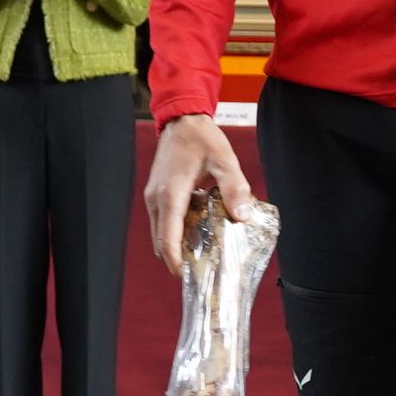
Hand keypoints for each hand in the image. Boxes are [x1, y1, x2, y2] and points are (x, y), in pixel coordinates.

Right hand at [145, 114, 255, 272]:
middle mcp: (156, 199)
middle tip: (201, 270)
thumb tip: (242, 216)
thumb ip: (234, 188)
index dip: (176, 261)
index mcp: (170, 195)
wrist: (181, 119)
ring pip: (161, 232)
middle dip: (177, 258)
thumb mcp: (224, 160)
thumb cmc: (201, 138)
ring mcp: (153, 197)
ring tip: (202, 253)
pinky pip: (163, 221)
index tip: (188, 277)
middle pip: (161, 241)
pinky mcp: (156, 194)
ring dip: (177, 245)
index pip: (167, 239)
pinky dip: (175, 232)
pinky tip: (198, 231)